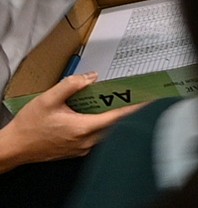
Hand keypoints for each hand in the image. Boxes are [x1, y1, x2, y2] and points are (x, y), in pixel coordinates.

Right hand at [0, 73, 143, 170]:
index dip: (136, 109)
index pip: (118, 118)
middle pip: (116, 126)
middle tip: (138, 97)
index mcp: (83, 128)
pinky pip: (97, 138)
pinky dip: (103, 126)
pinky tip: (99, 115)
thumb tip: (92, 77)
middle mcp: (87, 141)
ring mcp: (83, 148)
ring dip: (115, 119)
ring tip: (121, 103)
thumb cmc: (29, 125)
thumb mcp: (48, 100)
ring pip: (108, 133)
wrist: (15, 147)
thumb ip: (71, 86)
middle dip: (128, 112)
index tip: (151, 101)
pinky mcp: (78, 151)